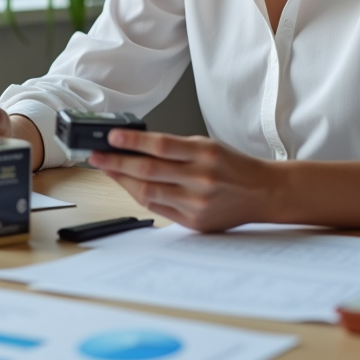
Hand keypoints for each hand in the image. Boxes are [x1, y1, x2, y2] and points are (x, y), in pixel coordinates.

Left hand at [88, 130, 281, 231]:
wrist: (262, 192)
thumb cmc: (233, 166)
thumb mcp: (208, 146)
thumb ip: (175, 149)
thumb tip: (135, 148)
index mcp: (205, 153)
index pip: (160, 145)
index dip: (132, 141)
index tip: (111, 137)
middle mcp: (201, 178)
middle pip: (148, 171)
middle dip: (117, 163)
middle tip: (97, 156)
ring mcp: (197, 202)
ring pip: (148, 192)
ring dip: (123, 181)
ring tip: (107, 171)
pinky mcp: (194, 221)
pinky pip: (158, 209)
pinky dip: (141, 196)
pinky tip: (129, 187)